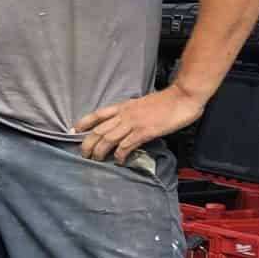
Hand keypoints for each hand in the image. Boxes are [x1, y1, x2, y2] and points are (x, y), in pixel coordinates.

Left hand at [75, 86, 199, 165]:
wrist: (184, 96)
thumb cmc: (168, 100)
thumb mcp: (143, 103)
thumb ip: (132, 112)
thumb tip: (127, 123)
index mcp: (124, 106)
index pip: (98, 114)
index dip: (84, 122)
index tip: (74, 130)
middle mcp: (125, 115)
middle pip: (98, 130)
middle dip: (88, 143)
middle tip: (83, 154)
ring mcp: (134, 123)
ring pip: (108, 139)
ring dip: (99, 151)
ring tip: (95, 161)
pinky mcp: (145, 132)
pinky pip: (126, 145)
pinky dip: (120, 155)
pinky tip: (119, 161)